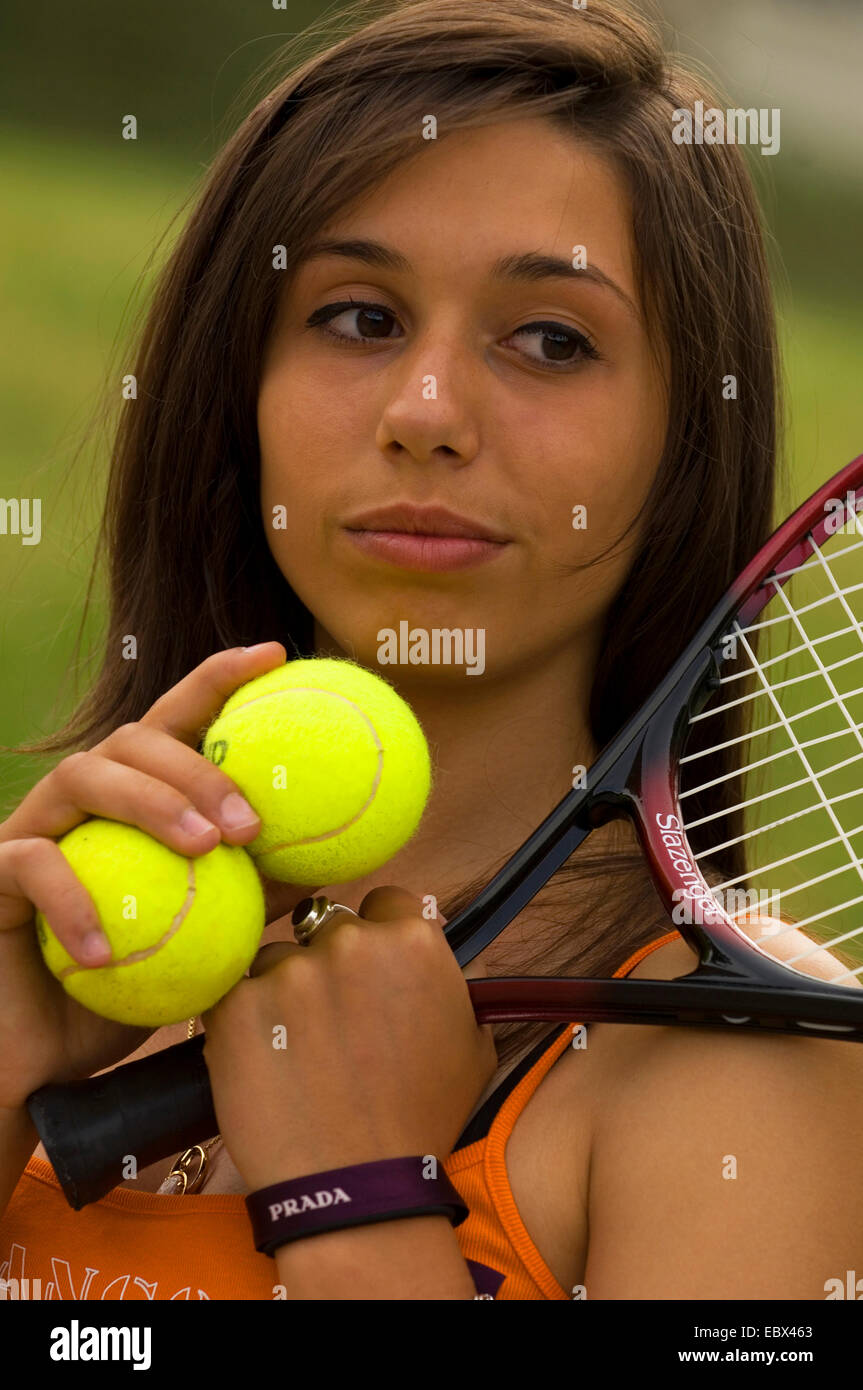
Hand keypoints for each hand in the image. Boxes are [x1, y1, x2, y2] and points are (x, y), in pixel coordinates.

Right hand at [0, 641, 288, 1110]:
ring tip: (205, 850)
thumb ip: (248, 896)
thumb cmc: (122, 995)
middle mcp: (80, 804)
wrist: (34, 1061)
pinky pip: (31, 863)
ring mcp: (30, 831)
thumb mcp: (200, 945)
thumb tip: (325, 861)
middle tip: (251, 820)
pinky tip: (108, 950)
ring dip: (151, 803)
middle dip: (197, 764)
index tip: (275, 656)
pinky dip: (74, 901)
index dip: (217, 679)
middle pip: (132, 739)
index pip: (173, 724)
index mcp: (130, 803)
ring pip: (81, 775)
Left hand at [201, 887, 497, 1192]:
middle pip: (329, 926)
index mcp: (413, 941)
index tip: (371, 971)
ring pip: (279, 957)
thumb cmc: (422, 1122)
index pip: (385, 901)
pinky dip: (245, 1020)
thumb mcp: (472, 1042)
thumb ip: (448, 980)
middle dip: (331, 963)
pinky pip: (235, 991)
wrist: (357, 1190)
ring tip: (296, 1050)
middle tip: (333, 1019)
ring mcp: (288, 971)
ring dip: (284, 990)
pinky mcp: (234, 1004)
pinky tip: (264, 1061)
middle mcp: (350, 942)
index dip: (380, 934)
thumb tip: (428, 948)